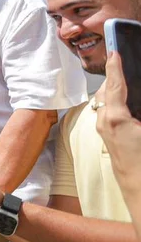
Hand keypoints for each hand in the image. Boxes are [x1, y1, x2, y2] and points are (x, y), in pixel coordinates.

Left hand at [98, 52, 140, 186]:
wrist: (140, 191)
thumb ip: (137, 109)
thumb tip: (135, 98)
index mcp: (116, 118)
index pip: (115, 85)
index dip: (116, 67)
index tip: (115, 50)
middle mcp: (105, 122)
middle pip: (108, 91)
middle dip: (116, 77)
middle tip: (124, 63)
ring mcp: (105, 131)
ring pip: (107, 102)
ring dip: (116, 90)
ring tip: (128, 80)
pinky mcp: (108, 138)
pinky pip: (109, 113)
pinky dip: (117, 103)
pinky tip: (128, 103)